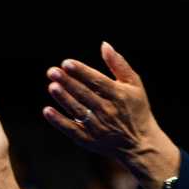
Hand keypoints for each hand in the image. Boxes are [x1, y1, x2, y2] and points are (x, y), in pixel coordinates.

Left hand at [44, 43, 178, 188]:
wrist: (140, 144)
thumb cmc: (136, 109)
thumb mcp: (134, 85)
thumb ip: (119, 64)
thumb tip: (104, 45)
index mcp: (119, 96)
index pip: (98, 82)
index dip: (82, 72)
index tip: (67, 63)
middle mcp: (108, 112)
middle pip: (85, 95)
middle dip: (68, 82)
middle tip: (53, 71)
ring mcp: (98, 127)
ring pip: (78, 111)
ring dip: (64, 99)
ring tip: (52, 86)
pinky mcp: (90, 140)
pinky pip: (72, 130)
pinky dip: (59, 121)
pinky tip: (47, 110)